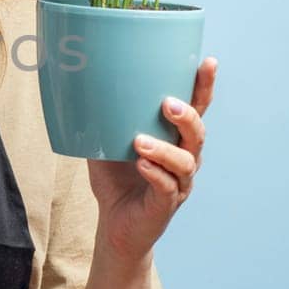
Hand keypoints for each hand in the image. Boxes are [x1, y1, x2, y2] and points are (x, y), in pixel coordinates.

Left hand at [87, 57, 216, 261]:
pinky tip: (142, 165)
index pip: (196, 109)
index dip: (204, 88)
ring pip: (184, 162)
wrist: (115, 225)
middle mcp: (184, 159)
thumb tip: (80, 86)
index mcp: (175, 139)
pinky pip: (167, 188)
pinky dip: (155, 174)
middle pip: (197, 134)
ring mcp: (179, 184)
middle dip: (187, 116)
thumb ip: (103, 119)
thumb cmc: (116, 180)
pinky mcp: (166, 205)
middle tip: (168, 104)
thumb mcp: (106, 144)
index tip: (208, 63)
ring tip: (140, 141)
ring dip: (164, 149)